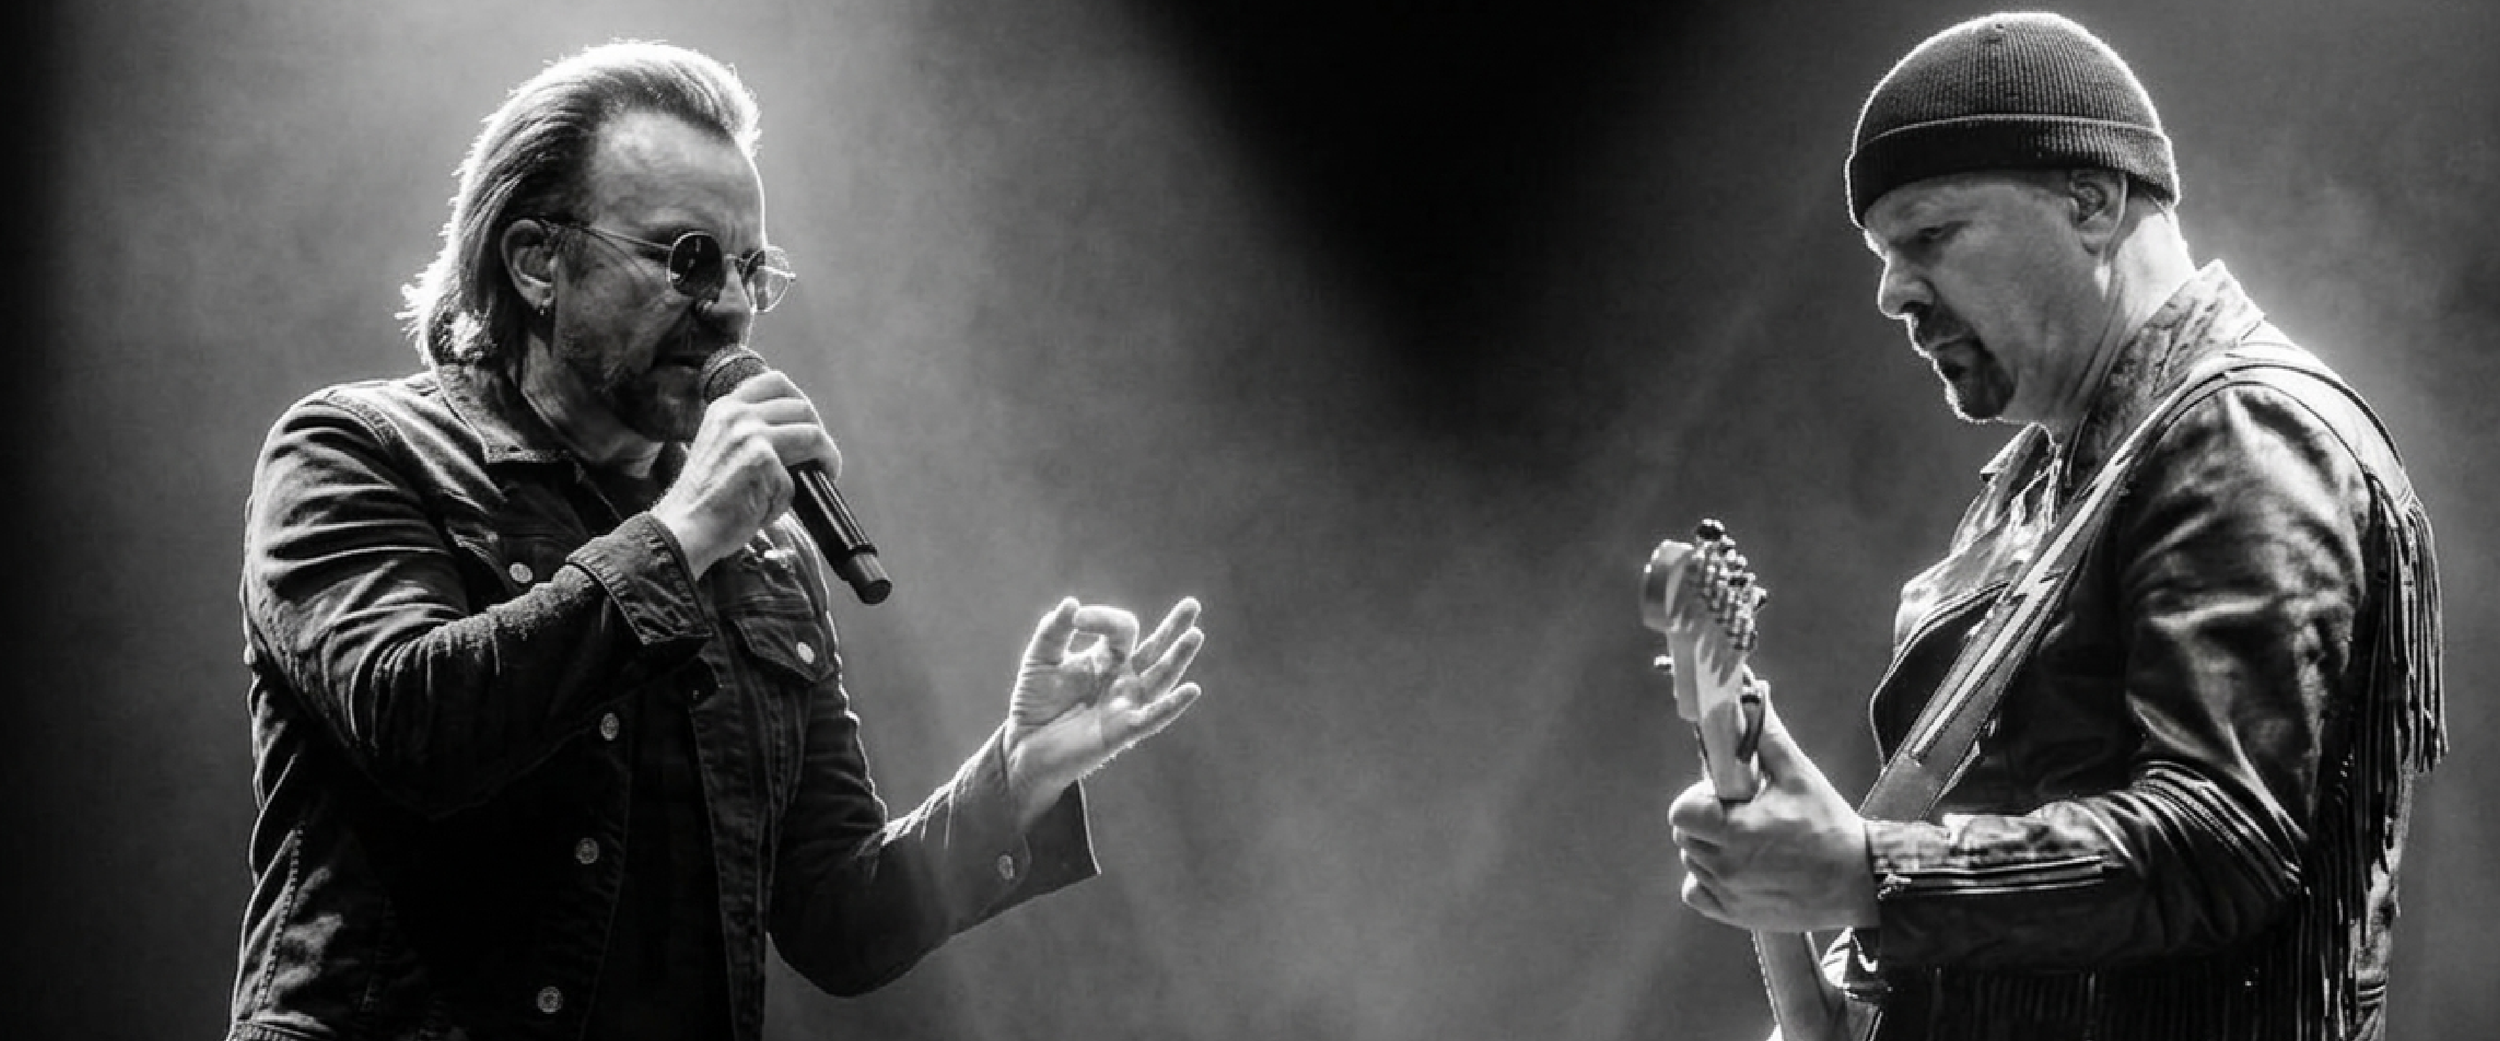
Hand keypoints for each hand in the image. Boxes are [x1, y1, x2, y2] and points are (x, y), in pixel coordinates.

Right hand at [653, 371, 841, 576]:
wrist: (684, 528)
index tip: (808, 424)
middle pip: (802, 407)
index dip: (801, 402)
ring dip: (827, 456)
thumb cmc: (705, 499)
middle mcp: (737, 414)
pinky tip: (772, 508)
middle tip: (821, 456)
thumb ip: (753, 434)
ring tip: (825, 474)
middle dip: (819, 432)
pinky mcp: (762, 461)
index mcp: (725, 408)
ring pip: (812, 434)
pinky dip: (791, 496)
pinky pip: (797, 477)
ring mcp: (750, 435)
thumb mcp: (723, 449)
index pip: (776, 382)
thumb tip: (800, 438)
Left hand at [1003, 597, 1205, 825]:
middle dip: (1174, 628)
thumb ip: (1053, 630)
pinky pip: (1152, 718)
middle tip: (1192, 604)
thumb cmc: (1035, 701)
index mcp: (1107, 658)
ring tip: (1195, 635)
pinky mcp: (1122, 731)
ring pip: (1161, 678)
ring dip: (1178, 658)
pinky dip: (1172, 705)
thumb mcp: (1040, 659)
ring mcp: (1126, 704)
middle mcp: (1123, 678)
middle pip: (1156, 650)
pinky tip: (1192, 690)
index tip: (1077, 620)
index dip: (1103, 618)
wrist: (1024, 744)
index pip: (1121, 629)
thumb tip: (1072, 602)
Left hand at [1670, 700, 1878, 931]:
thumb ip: (1766, 736)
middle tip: (1740, 817)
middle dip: (1704, 821)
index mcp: (1736, 829)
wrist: (1861, 881)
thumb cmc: (1830, 826)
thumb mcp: (1799, 775)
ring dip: (1709, 849)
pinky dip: (1709, 882)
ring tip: (1749, 843)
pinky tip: (1740, 869)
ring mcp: (1729, 894)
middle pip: (1684, 835)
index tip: (1723, 797)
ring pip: (1692, 862)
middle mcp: (1727, 865)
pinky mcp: (1735, 916)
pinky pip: (1697, 892)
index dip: (1697, 799)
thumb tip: (1750, 694)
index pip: (1681, 811)